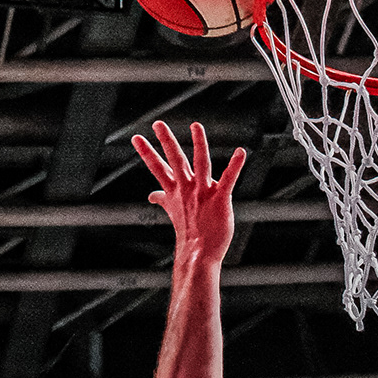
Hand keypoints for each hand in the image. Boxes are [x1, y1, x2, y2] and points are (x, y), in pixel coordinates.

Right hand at [133, 121, 244, 263]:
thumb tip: (152, 196)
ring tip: (196, 125)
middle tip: (158, 123)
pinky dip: (235, 165)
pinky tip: (241, 151)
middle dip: (167, 142)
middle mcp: (187, 189)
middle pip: (175, 160)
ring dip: (199, 143)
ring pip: (200, 163)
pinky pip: (228, 178)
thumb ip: (163, 199)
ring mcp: (203, 193)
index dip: (147, 153)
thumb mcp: (173, 211)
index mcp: (175, 191)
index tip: (136, 137)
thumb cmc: (189, 232)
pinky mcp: (220, 199)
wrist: (199, 254)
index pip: (157, 168)